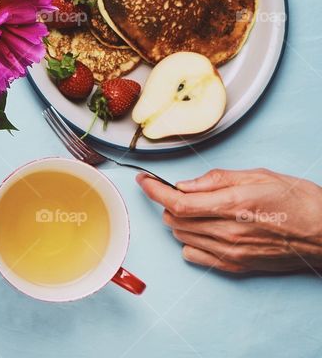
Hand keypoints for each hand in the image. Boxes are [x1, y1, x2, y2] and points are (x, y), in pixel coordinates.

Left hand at [138, 169, 321, 272]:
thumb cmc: (300, 201)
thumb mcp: (259, 176)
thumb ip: (217, 179)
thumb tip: (186, 184)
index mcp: (233, 204)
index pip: (177, 201)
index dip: (153, 190)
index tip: (143, 180)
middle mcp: (228, 231)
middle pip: (174, 219)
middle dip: (168, 202)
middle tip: (179, 192)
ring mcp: (231, 252)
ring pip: (180, 236)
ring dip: (179, 221)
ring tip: (199, 210)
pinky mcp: (235, 266)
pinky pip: (193, 255)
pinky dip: (190, 241)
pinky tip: (205, 230)